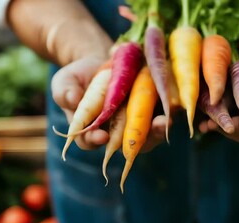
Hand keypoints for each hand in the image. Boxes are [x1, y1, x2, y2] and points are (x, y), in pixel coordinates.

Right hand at [51, 57, 169, 151]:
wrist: (100, 61)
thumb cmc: (79, 77)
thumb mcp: (66, 82)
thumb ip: (65, 92)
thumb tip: (72, 99)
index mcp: (92, 131)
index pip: (90, 141)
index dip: (95, 141)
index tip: (101, 136)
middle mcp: (117, 132)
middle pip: (127, 145)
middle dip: (137, 141)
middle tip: (141, 133)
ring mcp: (135, 122)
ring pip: (148, 133)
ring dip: (157, 129)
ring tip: (163, 121)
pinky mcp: (150, 108)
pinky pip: (161, 113)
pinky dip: (168, 110)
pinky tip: (174, 103)